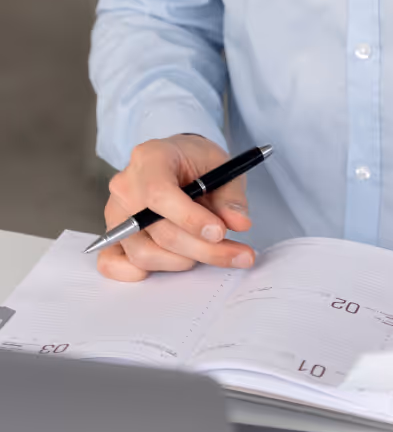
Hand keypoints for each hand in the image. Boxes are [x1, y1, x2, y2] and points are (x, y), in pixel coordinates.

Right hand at [98, 134, 254, 281]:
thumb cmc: (197, 163)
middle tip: (239, 254)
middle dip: (204, 249)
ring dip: (185, 261)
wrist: (178, 161)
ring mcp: (116, 214)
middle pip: (159, 231)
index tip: (220, 233)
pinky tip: (172, 265)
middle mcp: (126, 187)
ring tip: (213, 252)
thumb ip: (231, 196)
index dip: (190, 218)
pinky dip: (138, 273)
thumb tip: (239, 223)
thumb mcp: (222, 168)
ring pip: (144, 253)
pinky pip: (113, 263)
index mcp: (150, 159)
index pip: (160, 194)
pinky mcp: (114, 236)